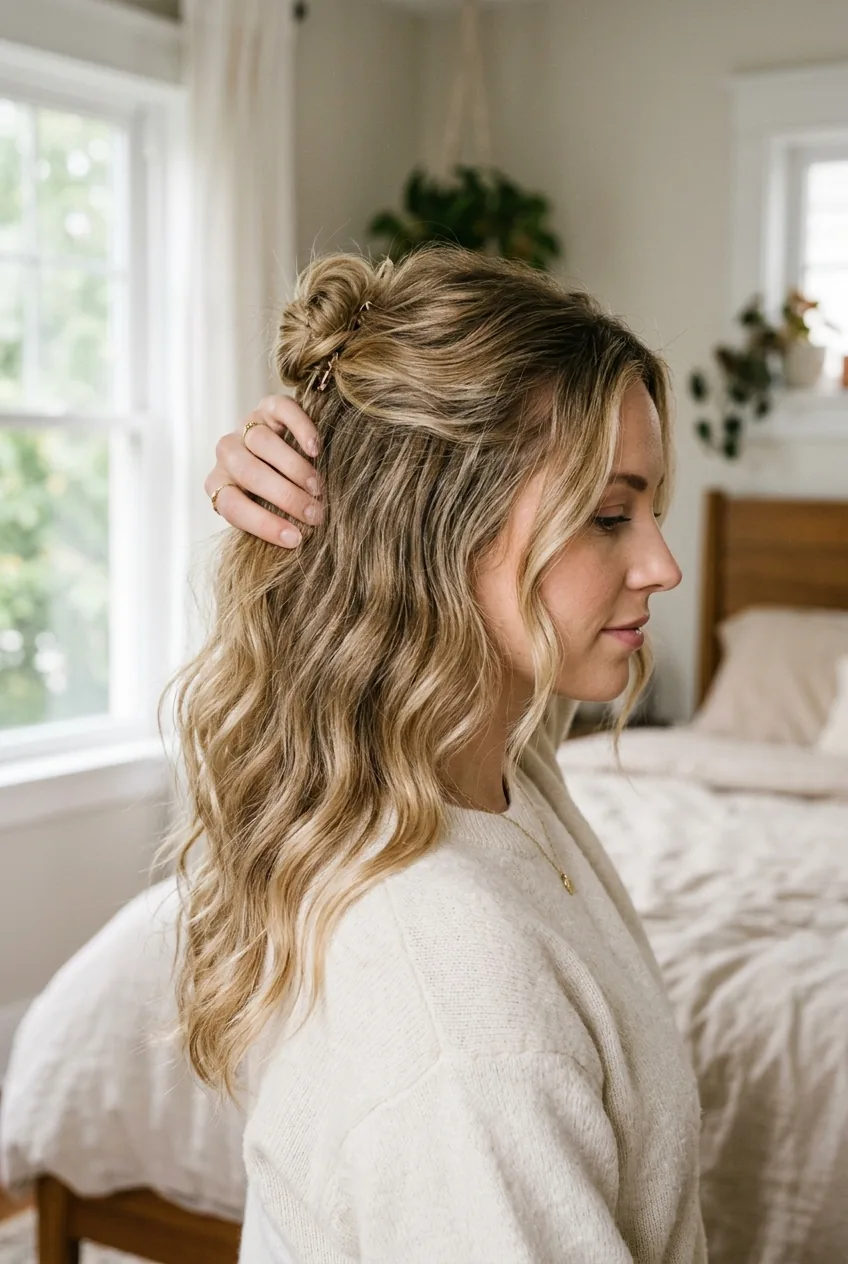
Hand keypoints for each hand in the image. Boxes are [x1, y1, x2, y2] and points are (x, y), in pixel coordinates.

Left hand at [205, 395, 324, 547]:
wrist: (281, 450)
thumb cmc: (274, 493)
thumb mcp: (265, 510)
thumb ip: (272, 521)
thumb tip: (298, 542)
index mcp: (219, 484)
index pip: (232, 506)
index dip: (263, 524)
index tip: (295, 538)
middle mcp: (227, 454)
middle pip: (249, 472)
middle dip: (285, 496)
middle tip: (314, 513)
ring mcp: (246, 427)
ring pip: (263, 442)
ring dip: (294, 468)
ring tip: (318, 487)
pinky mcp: (268, 407)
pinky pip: (281, 411)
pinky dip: (300, 429)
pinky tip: (316, 449)